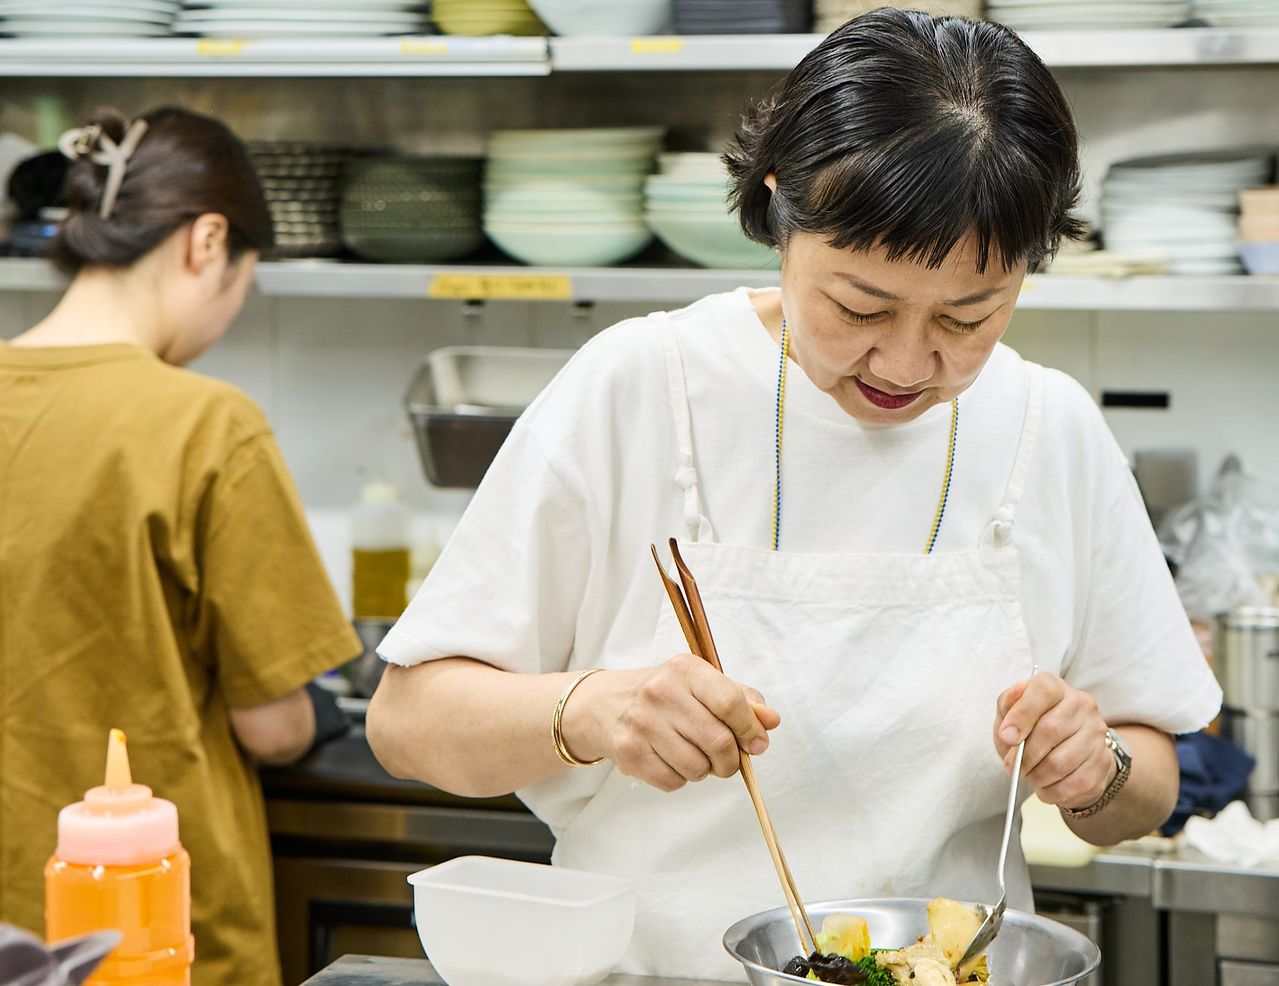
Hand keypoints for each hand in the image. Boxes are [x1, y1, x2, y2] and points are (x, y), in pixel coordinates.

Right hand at [564, 653, 780, 792]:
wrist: (604, 705)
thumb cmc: (664, 694)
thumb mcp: (700, 683)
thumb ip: (741, 699)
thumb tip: (770, 721)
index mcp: (685, 670)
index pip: (730, 702)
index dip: (751, 728)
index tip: (756, 742)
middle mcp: (661, 693)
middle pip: (719, 741)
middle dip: (731, 759)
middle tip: (726, 758)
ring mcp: (643, 724)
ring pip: (698, 768)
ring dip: (705, 770)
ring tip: (693, 754)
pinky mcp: (629, 752)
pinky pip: (674, 782)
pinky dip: (680, 778)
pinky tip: (670, 760)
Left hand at [993, 672, 1114, 810]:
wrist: (1067, 750)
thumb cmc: (1032, 728)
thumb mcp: (1012, 713)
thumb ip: (1007, 706)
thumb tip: (1008, 712)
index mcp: (1056, 688)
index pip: (1043, 690)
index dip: (1021, 715)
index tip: (1006, 737)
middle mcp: (1082, 706)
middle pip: (1050, 730)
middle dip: (1024, 755)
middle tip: (1012, 766)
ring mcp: (1096, 734)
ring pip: (1060, 762)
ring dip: (1036, 776)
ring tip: (1028, 776)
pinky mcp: (1102, 763)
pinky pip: (1073, 784)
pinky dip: (1051, 791)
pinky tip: (1044, 786)